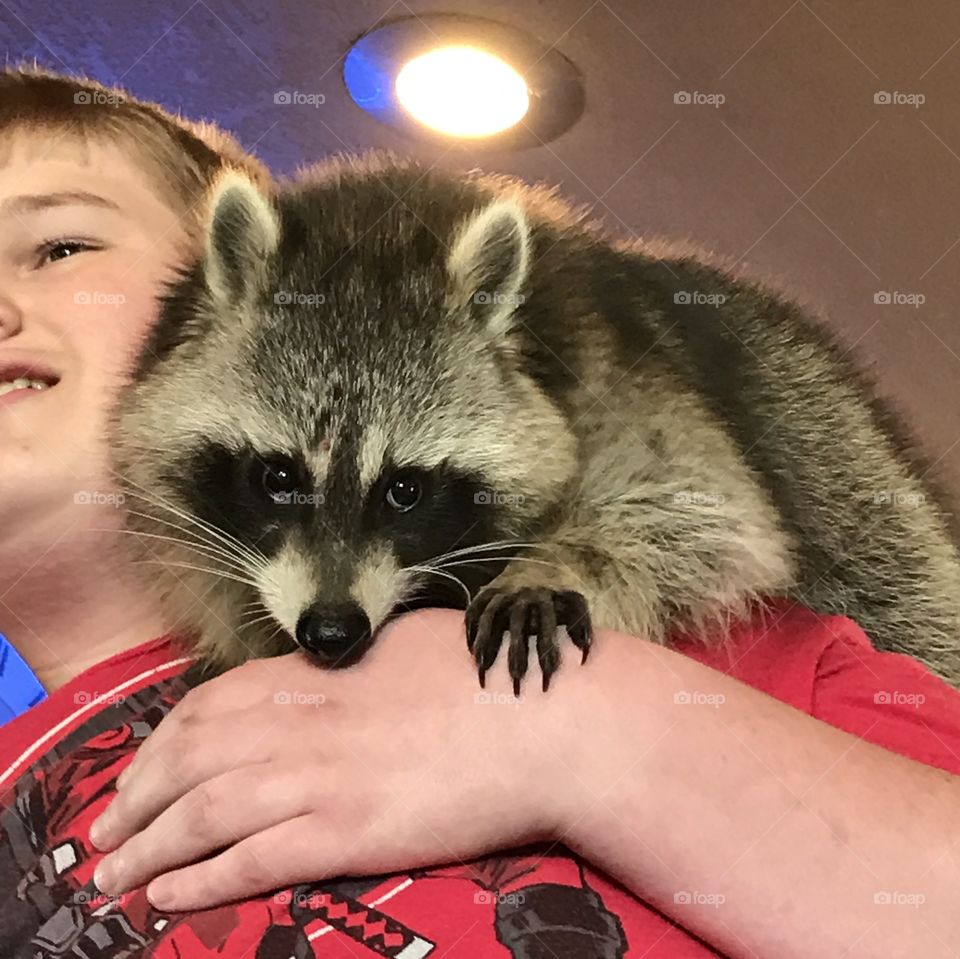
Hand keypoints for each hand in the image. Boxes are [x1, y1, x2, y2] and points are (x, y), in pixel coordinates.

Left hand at [88, 608, 572, 910]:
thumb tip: (322, 672)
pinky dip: (201, 881)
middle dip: (134, 799)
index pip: (209, 706)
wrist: (544, 719)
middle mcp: (303, 726)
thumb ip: (349, 662)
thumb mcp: (406, 642)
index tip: (136, 771)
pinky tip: (169, 897)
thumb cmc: (487, 673)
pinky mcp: (348, 833)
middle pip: (190, 760)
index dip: (158, 743)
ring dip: (148, 848)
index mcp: (316, 675)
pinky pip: (253, 861)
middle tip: (103, 833)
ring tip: (112, 876)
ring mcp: (322, 780)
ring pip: (204, 814)